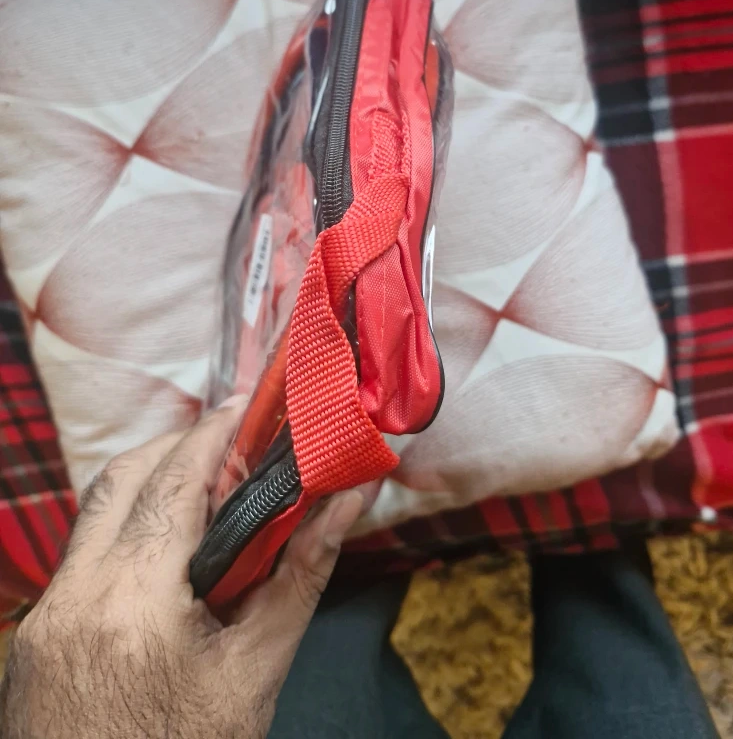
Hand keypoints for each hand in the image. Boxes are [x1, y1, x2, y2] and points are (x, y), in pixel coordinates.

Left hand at [0, 398, 362, 738]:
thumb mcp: (255, 674)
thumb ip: (301, 576)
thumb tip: (348, 502)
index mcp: (134, 598)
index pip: (175, 478)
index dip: (214, 432)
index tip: (249, 407)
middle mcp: (74, 594)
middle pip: (121, 477)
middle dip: (177, 446)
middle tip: (233, 446)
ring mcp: (44, 616)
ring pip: (93, 513)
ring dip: (147, 485)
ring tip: (207, 493)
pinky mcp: (35, 637)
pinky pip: (80, 557)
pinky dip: (125, 533)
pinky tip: (167, 557)